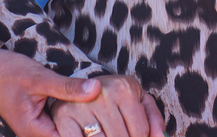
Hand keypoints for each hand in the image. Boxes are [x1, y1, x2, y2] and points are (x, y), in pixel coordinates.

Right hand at [0, 43, 101, 136]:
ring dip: (81, 122)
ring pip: (65, 131)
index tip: (106, 124)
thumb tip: (96, 90)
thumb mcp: (40, 78)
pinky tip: (85, 103)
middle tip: (108, 116)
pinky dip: (72, 115)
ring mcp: (36, 128)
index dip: (89, 134)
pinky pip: (60, 123)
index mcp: (33, 131)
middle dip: (87, 129)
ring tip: (100, 110)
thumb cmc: (7, 72)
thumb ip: (68, 87)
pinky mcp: (39, 119)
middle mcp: (35, 134)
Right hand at [49, 76, 163, 136]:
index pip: (141, 132)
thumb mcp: (136, 99)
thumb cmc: (113, 97)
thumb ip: (152, 118)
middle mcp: (103, 94)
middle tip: (120, 136)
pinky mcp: (64, 117)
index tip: (133, 136)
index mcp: (124, 88)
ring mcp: (81, 106)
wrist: (77, 85)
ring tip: (106, 134)